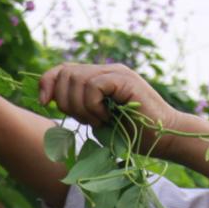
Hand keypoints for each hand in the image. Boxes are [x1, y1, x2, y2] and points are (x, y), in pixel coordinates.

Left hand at [37, 62, 176, 135]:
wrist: (164, 138)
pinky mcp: (125, 80)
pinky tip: (105, 117)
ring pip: (77, 79)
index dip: (47, 83)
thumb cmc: (133, 134)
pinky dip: (93, 105)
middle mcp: (106, 70)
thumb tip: (50, 101)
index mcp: (98, 77)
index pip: (62, 69)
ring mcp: (116, 72)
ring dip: (81, 107)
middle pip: (65, 73)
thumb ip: (79, 106)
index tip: (44, 103)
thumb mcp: (97, 119)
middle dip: (65, 101)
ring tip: (98, 120)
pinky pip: (93, 86)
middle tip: (85, 120)